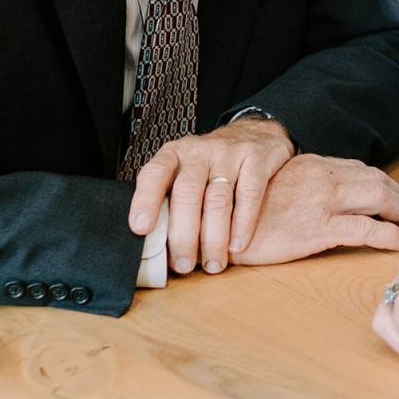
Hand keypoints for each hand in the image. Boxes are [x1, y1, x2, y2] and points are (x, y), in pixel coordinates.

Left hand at [127, 118, 295, 275]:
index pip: (154, 174)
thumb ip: (170, 198)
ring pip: (217, 199)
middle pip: (187, 193)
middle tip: (183, 264)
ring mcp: (229, 153)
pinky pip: (249, 195)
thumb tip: (153, 246)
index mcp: (174, 155)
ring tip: (213, 264)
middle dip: (183, 235)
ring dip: (214, 238)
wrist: (255, 133)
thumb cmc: (212, 163)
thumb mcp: (185, 170)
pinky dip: (243, 225)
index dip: (145, 201)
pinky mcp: (256, 158)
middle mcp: (199, 152)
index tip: (141, 229)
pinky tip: (237, 246)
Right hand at [230, 154, 398, 265]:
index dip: (384, 183)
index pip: (360, 169)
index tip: (396, 195)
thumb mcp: (276, 188)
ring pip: (379, 198)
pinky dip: (393, 235)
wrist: (218, 228)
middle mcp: (321, 176)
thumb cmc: (244, 214)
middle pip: (376, 179)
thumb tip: (327, 197)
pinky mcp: (319, 229)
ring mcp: (322, 201)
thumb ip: (304, 186)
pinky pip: (368, 230)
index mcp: (310, 164)